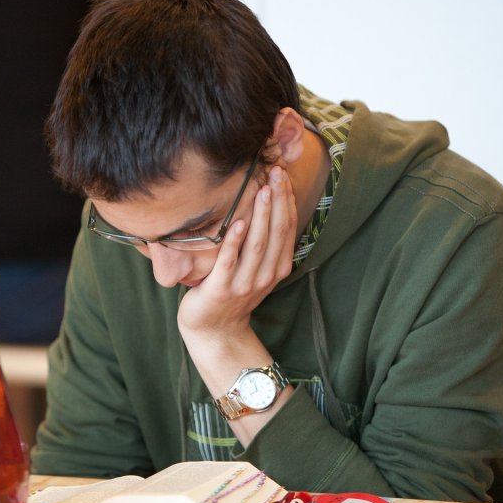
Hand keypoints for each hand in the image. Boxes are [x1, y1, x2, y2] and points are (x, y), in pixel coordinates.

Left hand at [177, 165, 296, 348]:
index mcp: (278, 267)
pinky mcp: (222, 290)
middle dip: (277, 200)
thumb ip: (265, 244)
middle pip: (276, 232)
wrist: (215, 330)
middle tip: (274, 172)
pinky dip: (235, 242)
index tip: (282, 174)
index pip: (287, 228)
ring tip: (262, 190)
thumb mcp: (256, 269)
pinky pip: (230, 262)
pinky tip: (238, 222)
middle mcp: (266, 275)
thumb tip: (268, 203)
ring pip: (257, 245)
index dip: (287, 200)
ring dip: (261, 216)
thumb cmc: (233, 292)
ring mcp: (244, 284)